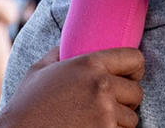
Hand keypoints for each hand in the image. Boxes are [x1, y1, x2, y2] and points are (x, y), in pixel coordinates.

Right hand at [0, 47, 144, 127]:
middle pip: (137, 92)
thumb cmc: (27, 105)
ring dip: (120, 120)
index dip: (134, 68)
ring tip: (99, 119)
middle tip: (110, 103)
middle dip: (126, 99)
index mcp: (89, 64)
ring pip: (132, 117)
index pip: (135, 59)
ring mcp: (105, 113)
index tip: (129, 76)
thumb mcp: (39, 70)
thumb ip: (58, 54)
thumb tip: (66, 44)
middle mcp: (101, 86)